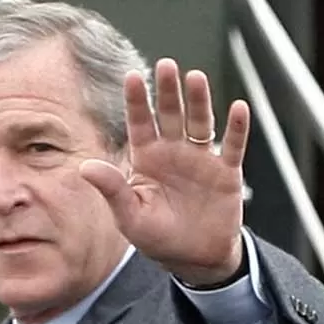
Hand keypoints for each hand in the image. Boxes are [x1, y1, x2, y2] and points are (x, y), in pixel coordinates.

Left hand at [79, 59, 251, 286]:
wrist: (193, 258)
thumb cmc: (157, 237)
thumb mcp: (129, 216)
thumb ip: (111, 189)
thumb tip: (84, 166)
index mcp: (146, 160)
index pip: (140, 123)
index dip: (137, 100)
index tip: (132, 76)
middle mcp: (172, 152)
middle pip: (170, 114)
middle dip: (168, 90)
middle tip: (166, 65)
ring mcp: (200, 159)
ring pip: (200, 122)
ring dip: (199, 101)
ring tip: (195, 78)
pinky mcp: (226, 172)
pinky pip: (232, 146)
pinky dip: (236, 128)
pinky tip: (238, 108)